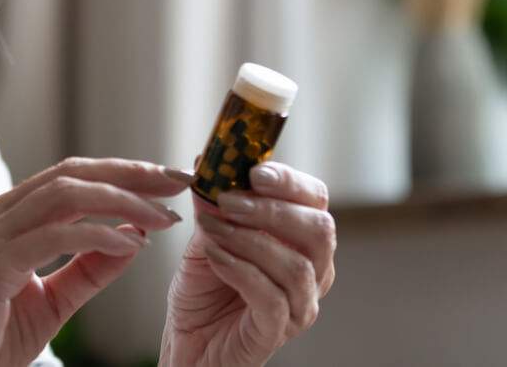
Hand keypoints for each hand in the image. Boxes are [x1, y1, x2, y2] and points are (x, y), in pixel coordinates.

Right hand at [0, 157, 192, 366]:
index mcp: (6, 216)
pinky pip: (52, 237)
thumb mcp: (52, 302)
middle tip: (179, 181)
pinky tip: (129, 246)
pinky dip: (95, 235)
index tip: (169, 180)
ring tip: (163, 217)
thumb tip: (134, 238)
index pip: (72, 177)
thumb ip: (89, 269)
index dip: (123, 174)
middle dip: (131, 174)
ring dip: (122, 201)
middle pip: (72, 174)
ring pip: (65, 195)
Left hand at [160, 162, 335, 366]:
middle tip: (229, 200)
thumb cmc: (204, 290)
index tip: (254, 171)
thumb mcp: (206, 236)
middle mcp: (312, 271)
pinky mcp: (278, 332)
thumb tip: (209, 163)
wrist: (188, 343)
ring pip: (297, 266)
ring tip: (212, 230)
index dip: (289, 181)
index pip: (315, 199)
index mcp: (300, 239)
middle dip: (272, 209)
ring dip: (250, 241)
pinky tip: (216, 259)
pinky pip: (273, 300)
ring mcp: (300, 305)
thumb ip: (213, 203)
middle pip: (319, 230)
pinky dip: (242, 272)